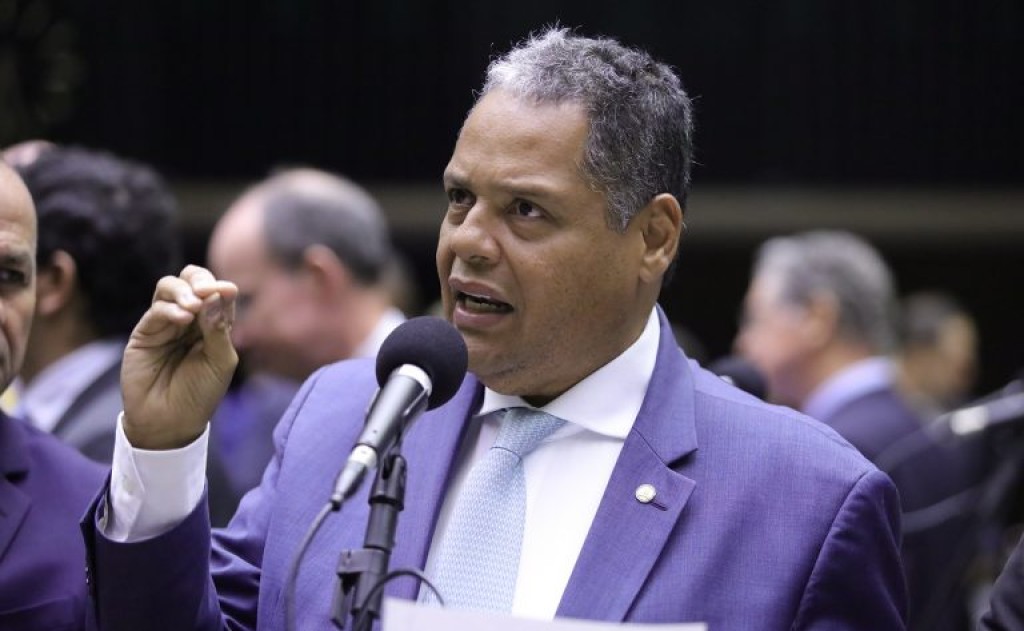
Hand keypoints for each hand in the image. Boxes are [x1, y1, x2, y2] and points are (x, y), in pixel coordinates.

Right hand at [121, 265, 238, 449]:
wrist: (170, 422)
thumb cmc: (200, 394)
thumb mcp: (220, 362)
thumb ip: (219, 329)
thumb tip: (217, 293)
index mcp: (213, 324)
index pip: (217, 293)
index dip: (221, 288)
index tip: (228, 291)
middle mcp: (189, 319)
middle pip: (190, 281)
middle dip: (199, 279)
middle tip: (206, 291)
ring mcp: (165, 324)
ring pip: (168, 288)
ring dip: (183, 291)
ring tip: (193, 306)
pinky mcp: (144, 333)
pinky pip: (155, 311)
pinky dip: (170, 309)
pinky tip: (182, 319)